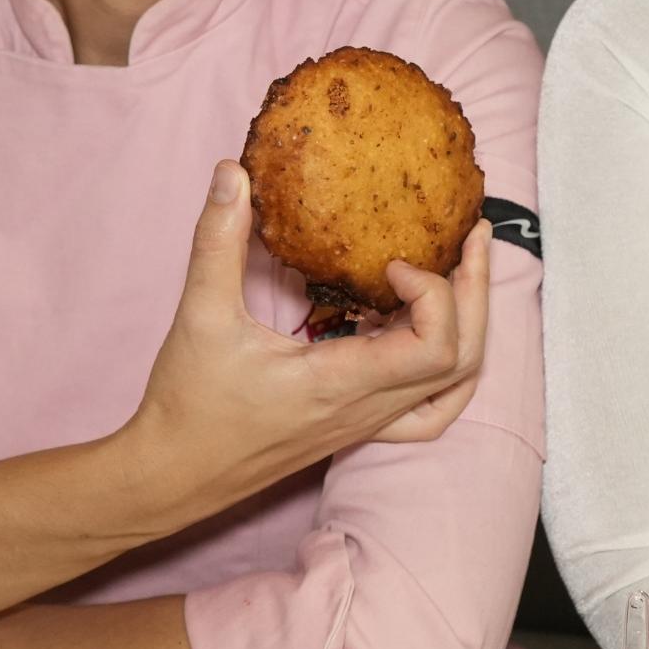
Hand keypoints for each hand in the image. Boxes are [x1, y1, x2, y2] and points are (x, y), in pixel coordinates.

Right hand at [126, 161, 492, 523]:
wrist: (173, 475)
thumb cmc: (189, 405)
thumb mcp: (200, 317)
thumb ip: (218, 242)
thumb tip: (232, 174)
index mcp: (340, 384)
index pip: (435, 348)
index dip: (435, 294)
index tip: (394, 261)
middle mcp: (367, 409)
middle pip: (463, 359)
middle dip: (474, 291)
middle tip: (470, 235)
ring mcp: (368, 424)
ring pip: (453, 384)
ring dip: (468, 324)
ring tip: (461, 271)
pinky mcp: (358, 429)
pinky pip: (429, 410)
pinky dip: (449, 370)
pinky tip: (429, 334)